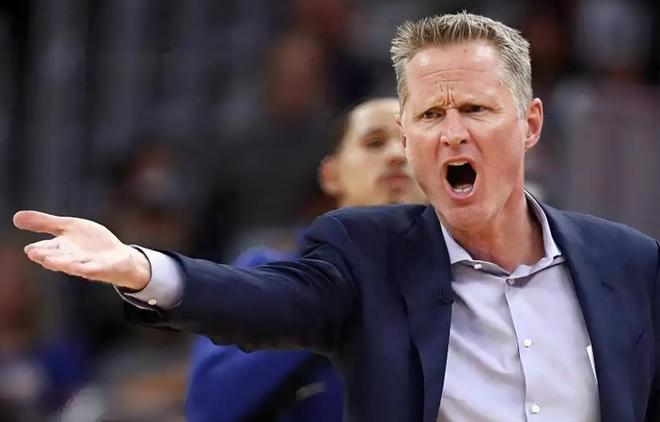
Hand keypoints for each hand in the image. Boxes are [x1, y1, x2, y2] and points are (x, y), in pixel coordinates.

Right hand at [13, 210, 150, 289]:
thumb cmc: (91, 243)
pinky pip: (95, 269)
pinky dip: (90, 268)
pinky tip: (87, 267)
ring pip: (73, 265)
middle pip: (57, 257)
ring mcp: (87, 264)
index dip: (39, 249)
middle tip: (34, 254)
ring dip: (62, 263)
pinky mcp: (103, 268)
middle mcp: (71, 258)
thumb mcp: (69, 227)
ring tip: (50, 261)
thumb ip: (45, 223)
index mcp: (61, 248)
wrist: (120, 257)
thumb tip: (15, 217)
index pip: (47, 249)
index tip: (30, 249)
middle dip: (47, 256)